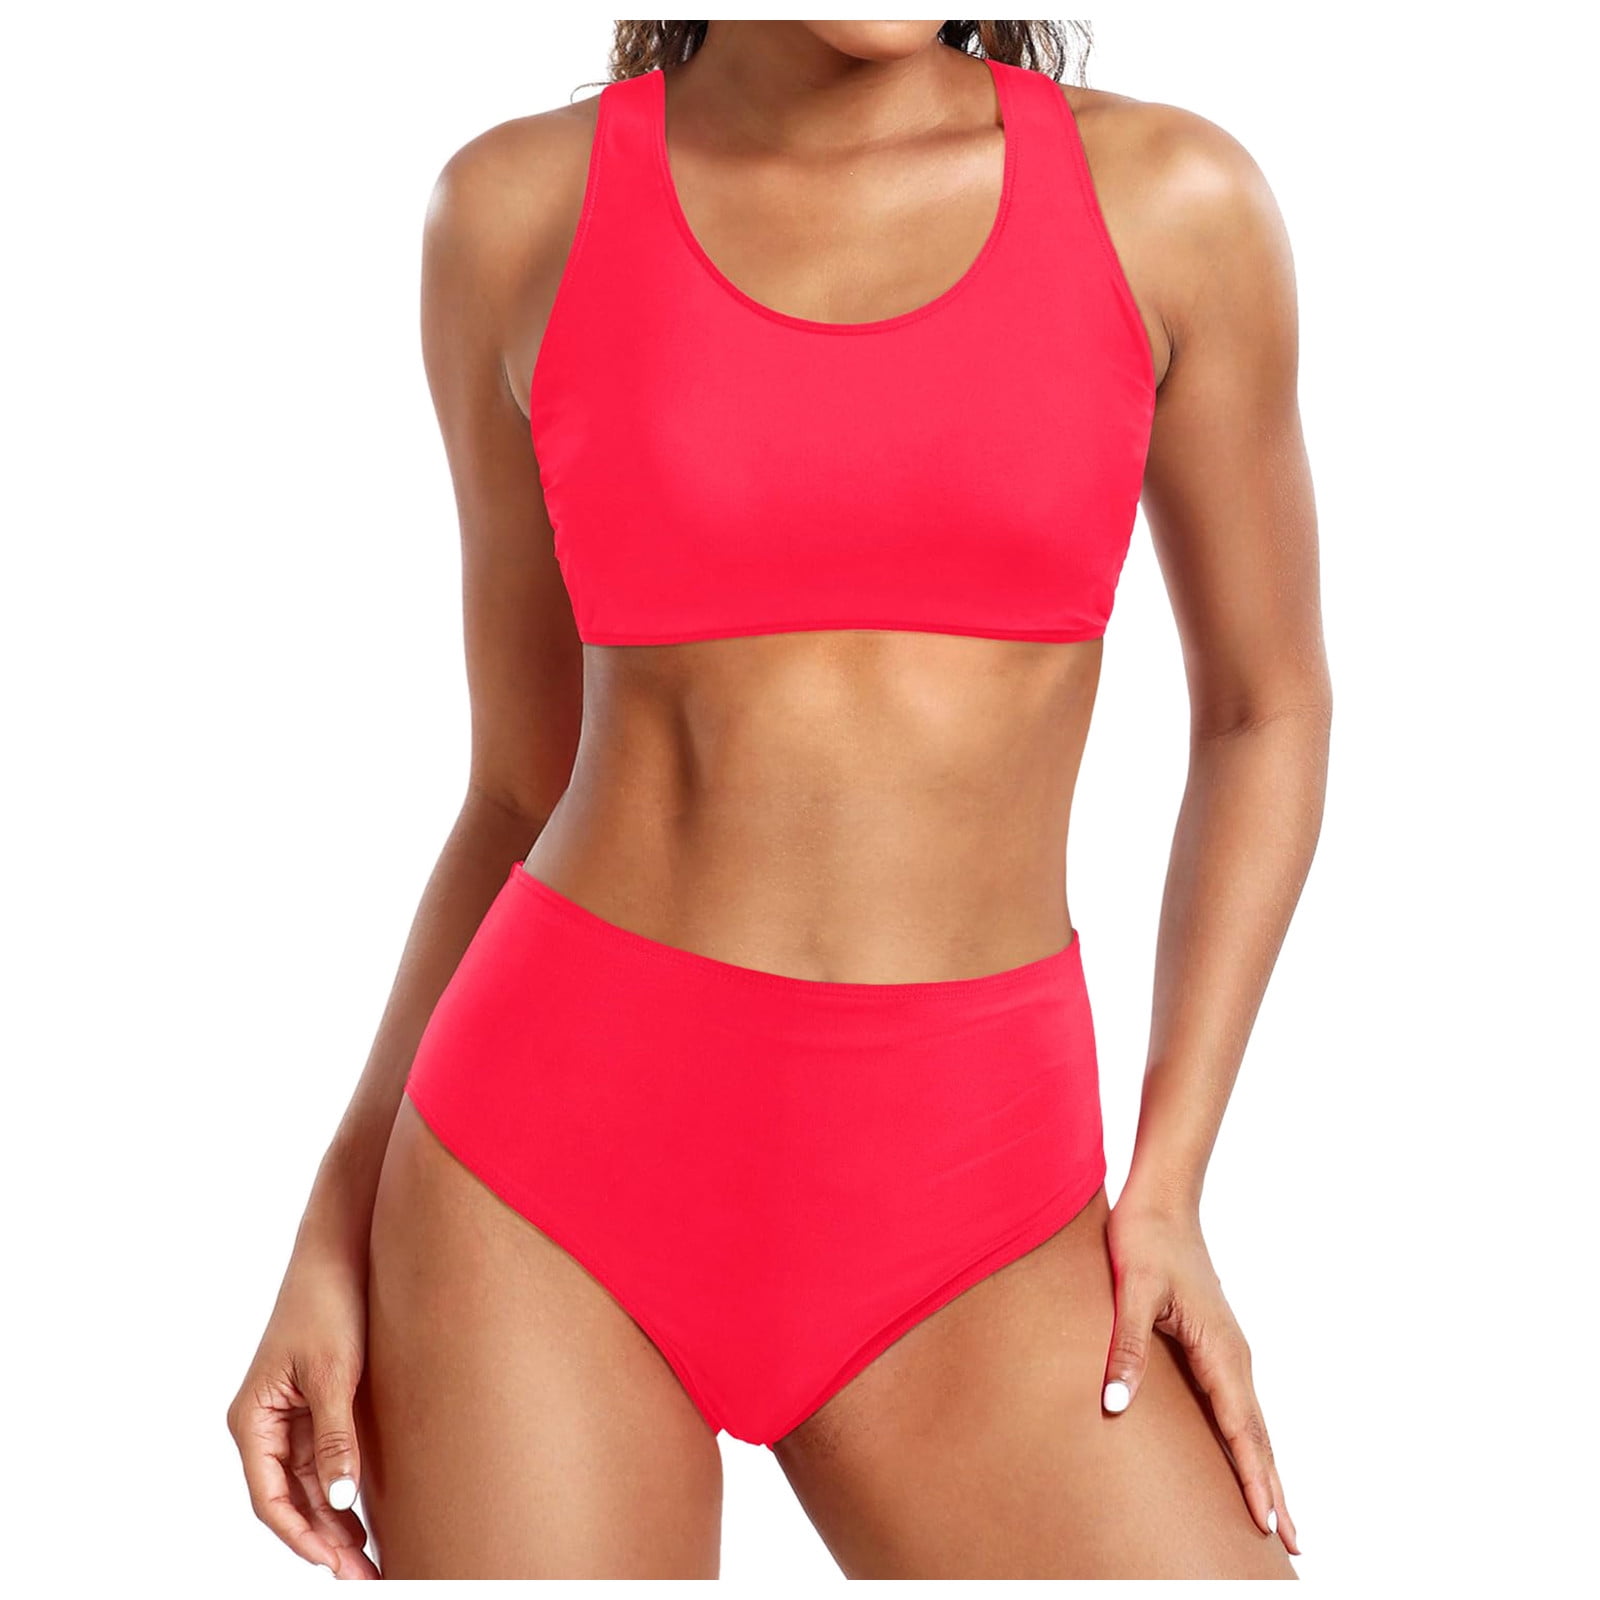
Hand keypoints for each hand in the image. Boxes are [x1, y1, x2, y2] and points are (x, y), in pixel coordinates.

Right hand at [227, 1258, 379, 1577]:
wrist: (342, 1249)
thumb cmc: (329, 1303)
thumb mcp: (333, 1374)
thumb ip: (335, 1439)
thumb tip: (338, 1502)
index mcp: (252, 1420)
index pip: (269, 1499)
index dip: (301, 1537)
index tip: (334, 1565)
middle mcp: (266, 1424)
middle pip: (289, 1500)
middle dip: (323, 1541)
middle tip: (365, 1576)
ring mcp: (291, 1416)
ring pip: (307, 1487)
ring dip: (333, 1523)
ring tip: (369, 1561)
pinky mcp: (318, 1404)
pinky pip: (324, 1462)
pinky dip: (341, 1490)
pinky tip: (364, 1517)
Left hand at [1101, 1191, 1299, 1553]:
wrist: (1162, 1199)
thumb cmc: (1145, 1240)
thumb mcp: (1131, 1290)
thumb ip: (1127, 1346)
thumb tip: (1116, 1403)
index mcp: (1219, 1348)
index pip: (1241, 1427)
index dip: (1253, 1477)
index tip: (1266, 1523)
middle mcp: (1233, 1355)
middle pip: (1258, 1435)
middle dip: (1274, 1489)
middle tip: (1294, 1545)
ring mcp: (1228, 1350)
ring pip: (1253, 1422)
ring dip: (1267, 1469)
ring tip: (1279, 1518)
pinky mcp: (1215, 1343)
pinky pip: (1238, 1404)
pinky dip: (1250, 1440)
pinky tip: (1246, 1456)